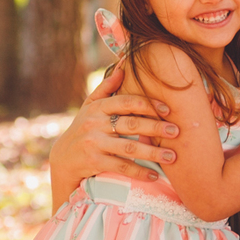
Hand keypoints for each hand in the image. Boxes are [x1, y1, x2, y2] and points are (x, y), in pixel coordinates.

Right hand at [49, 65, 179, 192]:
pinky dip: (138, 172)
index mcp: (98, 108)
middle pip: (131, 124)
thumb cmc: (82, 129)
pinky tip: (154, 175)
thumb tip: (123, 65)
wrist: (62, 159)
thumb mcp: (90, 106)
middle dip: (156, 128)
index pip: (126, 102)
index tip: (168, 110)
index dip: (148, 104)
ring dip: (152, 152)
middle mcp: (95, 124)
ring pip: (129, 147)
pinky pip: (121, 167)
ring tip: (172, 156)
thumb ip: (107, 88)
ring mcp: (94, 143)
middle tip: (177, 132)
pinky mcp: (94, 162)